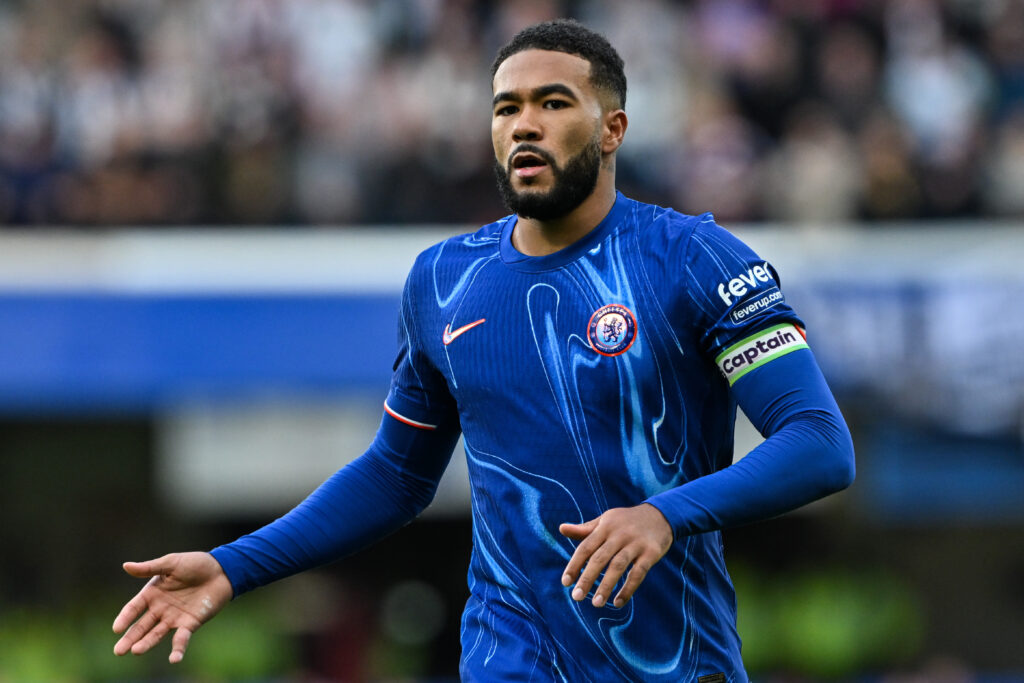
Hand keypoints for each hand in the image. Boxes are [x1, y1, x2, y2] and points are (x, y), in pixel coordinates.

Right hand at [112, 552, 232, 663]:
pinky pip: (181, 638)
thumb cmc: (195, 563)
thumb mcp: (171, 563)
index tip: (116, 628)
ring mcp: (174, 618)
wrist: (222, 570)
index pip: (134, 608)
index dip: (125, 618)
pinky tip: (174, 659)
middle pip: (141, 626)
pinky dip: (178, 649)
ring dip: (147, 643)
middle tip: (118, 651)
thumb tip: (125, 566)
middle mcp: (160, 609)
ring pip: (156, 634)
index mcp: (152, 594)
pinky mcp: (190, 624)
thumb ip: (149, 568)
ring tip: (136, 651)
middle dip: (130, 638)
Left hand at [558, 504, 672, 608]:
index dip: (574, 565)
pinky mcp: (651, 552)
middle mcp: (619, 534)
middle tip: (576, 597)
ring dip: (606, 586)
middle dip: (587, 578)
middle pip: (600, 558)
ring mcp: (636, 543)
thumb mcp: (606, 520)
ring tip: (596, 604)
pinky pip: (638, 573)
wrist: (660, 515)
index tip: (565, 582)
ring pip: (618, 566)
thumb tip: (561, 529)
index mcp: (605, 526)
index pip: (586, 547)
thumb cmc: (626, 521)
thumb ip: (585, 529)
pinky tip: (618, 602)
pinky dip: (628, 588)